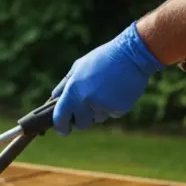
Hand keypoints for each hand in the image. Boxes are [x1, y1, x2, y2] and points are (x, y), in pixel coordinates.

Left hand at [51, 22, 164, 136]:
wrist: (132, 54)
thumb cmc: (103, 59)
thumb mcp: (79, 67)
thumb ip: (65, 85)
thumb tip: (53, 99)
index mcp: (73, 91)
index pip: (60, 118)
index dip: (61, 127)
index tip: (64, 130)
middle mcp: (86, 101)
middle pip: (81, 124)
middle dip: (84, 118)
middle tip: (90, 105)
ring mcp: (103, 107)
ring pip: (98, 119)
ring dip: (100, 110)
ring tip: (107, 90)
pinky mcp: (119, 109)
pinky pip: (112, 114)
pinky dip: (114, 106)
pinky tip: (117, 91)